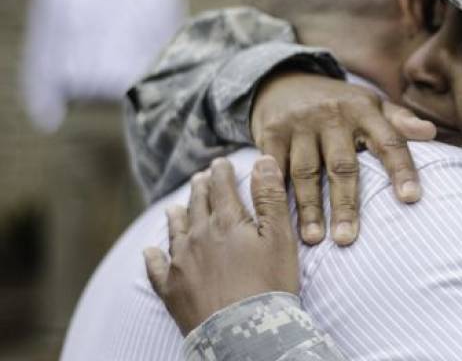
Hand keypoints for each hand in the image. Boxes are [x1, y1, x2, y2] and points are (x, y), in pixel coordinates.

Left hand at [143, 156, 297, 334]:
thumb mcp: (279, 237)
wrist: (243, 332)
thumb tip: (262, 161)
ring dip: (177, 215)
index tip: (220, 163)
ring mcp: (181, 262)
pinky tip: (150, 252)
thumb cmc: (269, 284)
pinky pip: (156, 268)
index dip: (221, 172)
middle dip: (200, 188)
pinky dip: (153, 257)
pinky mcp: (171, 289)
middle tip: (200, 178)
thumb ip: (270, 197)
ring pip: (175, 231)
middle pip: (196, 204)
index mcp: (226, 220)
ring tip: (175, 207)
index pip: (221, 186)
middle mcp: (198, 236)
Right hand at [250, 72, 435, 245]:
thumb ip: (401, 120)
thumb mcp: (372, 104)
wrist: (286, 82)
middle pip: (342, 165)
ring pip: (306, 172)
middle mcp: (333, 115)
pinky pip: (274, 168)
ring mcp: (300, 124)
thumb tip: (431, 132)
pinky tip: (279, 217)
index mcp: (364, 109)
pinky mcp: (271, 132)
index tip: (411, 199)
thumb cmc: (341, 104)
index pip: (389, 141)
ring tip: (314, 240)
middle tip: (348, 239)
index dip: (401, 169)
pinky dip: (275, 193)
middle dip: (346, 203)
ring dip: (309, 208)